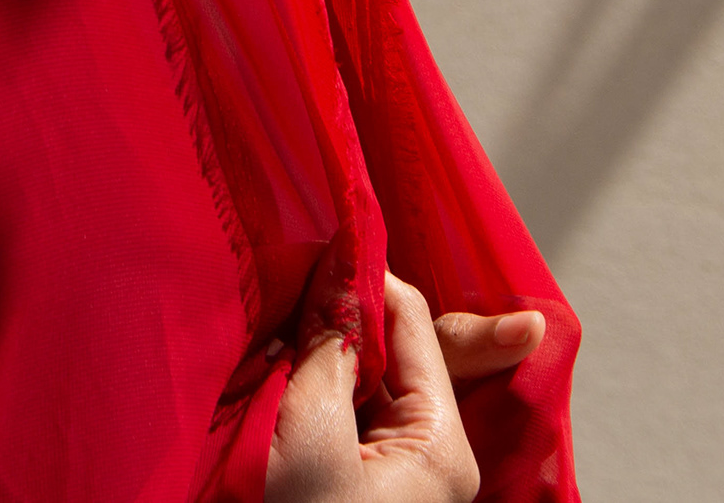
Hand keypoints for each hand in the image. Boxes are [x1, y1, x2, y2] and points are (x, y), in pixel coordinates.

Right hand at [260, 273, 548, 502]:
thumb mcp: (308, 434)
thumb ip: (328, 348)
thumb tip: (339, 271)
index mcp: (441, 445)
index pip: (413, 325)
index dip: (363, 278)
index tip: (315, 245)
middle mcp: (431, 455)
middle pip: (398, 351)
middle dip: (355, 311)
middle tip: (313, 267)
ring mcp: (395, 472)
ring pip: (366, 378)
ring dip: (327, 347)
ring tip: (288, 314)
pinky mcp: (356, 482)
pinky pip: (345, 411)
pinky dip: (315, 382)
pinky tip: (282, 360)